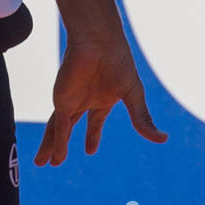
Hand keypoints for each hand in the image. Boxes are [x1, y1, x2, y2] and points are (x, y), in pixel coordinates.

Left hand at [34, 33, 167, 166]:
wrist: (98, 40)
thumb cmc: (118, 61)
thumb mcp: (134, 94)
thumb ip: (142, 119)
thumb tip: (163, 139)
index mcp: (101, 98)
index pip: (95, 122)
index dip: (92, 136)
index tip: (90, 150)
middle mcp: (84, 101)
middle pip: (69, 127)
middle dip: (61, 145)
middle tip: (55, 163)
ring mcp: (72, 101)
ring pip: (58, 130)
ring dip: (51, 147)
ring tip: (41, 163)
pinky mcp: (63, 101)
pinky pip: (59, 127)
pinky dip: (57, 143)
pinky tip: (55, 157)